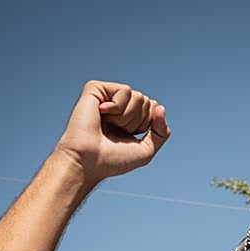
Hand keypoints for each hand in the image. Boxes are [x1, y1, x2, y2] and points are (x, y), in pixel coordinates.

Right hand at [51, 81, 169, 186]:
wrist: (88, 161)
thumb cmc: (112, 160)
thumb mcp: (147, 150)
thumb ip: (161, 132)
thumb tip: (159, 106)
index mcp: (129, 118)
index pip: (153, 109)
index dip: (146, 125)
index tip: (128, 137)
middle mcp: (118, 106)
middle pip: (147, 102)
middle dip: (137, 121)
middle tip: (116, 132)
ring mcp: (107, 97)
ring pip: (138, 96)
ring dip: (127, 117)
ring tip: (109, 125)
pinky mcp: (96, 89)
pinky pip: (125, 90)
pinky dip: (118, 107)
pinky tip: (102, 114)